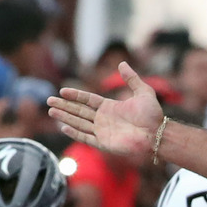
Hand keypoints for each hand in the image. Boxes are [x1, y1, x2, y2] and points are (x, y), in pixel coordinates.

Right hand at [48, 61, 162, 158]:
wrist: (158, 134)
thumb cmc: (152, 115)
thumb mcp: (143, 92)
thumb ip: (131, 78)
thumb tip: (122, 63)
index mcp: (110, 107)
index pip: (87, 100)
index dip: (75, 95)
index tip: (62, 91)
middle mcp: (104, 119)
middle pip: (79, 111)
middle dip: (64, 106)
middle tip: (48, 101)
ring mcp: (103, 132)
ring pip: (79, 123)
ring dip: (65, 117)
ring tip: (51, 111)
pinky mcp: (105, 144)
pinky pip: (86, 138)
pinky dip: (75, 133)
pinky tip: (63, 127)